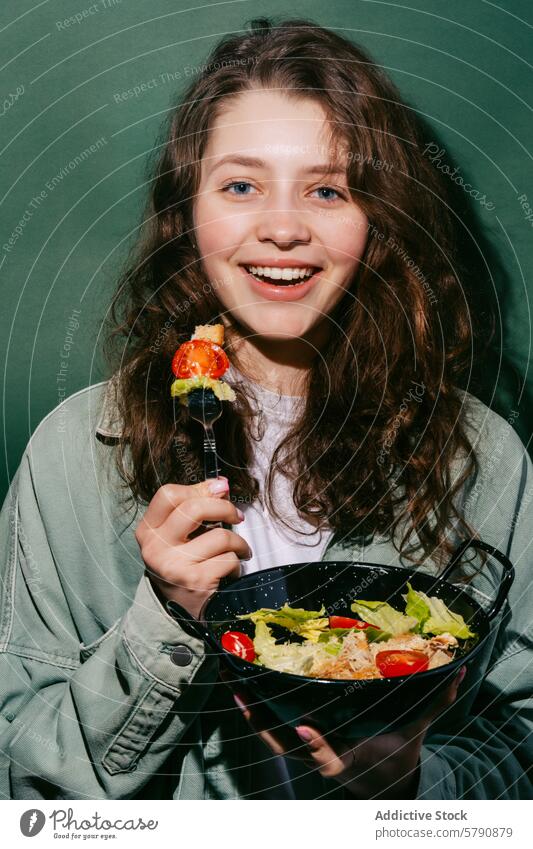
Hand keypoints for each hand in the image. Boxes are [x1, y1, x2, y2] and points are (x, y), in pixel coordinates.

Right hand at [135, 478, 251, 617]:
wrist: (183, 612)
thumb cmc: (184, 565)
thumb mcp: (178, 537)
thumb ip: (193, 509)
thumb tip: (221, 484)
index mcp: (148, 531)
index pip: (168, 494)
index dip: (198, 488)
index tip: (219, 490)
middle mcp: (155, 548)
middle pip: (194, 508)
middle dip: (225, 508)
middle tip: (236, 516)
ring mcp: (174, 566)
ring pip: (220, 536)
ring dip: (238, 542)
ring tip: (238, 549)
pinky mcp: (195, 581)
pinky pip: (229, 559)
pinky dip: (237, 563)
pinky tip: (230, 570)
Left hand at [228, 666, 465, 798]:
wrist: (383, 780)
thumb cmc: (398, 750)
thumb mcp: (416, 728)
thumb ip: (436, 702)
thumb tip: (458, 671)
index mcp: (351, 759)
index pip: (330, 758)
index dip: (316, 746)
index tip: (301, 729)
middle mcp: (324, 759)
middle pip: (286, 749)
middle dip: (264, 725)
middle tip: (245, 698)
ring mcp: (307, 754)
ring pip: (272, 741)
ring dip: (252, 716)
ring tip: (234, 685)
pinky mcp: (299, 746)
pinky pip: (273, 733)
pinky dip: (257, 716)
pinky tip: (242, 691)